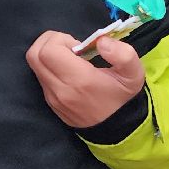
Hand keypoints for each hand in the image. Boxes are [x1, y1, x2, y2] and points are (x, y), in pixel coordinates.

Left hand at [25, 31, 144, 129]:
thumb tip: (100, 41)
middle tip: (70, 47)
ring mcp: (52, 97)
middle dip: (50, 42)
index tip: (78, 45)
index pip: (48, 51)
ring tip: (69, 58)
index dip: (60, 39)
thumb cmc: (122, 97)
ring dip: (48, 53)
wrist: (115, 129)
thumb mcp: (133, 74)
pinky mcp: (50, 102)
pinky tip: (68, 70)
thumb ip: (122, 54)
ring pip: (34, 65)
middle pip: (34, 55)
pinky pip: (40, 76)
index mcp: (79, 80)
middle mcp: (60, 89)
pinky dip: (49, 66)